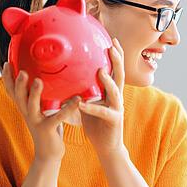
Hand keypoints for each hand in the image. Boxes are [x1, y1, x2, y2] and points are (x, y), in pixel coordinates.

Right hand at [2, 62, 81, 162]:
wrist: (48, 155)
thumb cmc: (47, 129)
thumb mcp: (40, 111)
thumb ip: (40, 98)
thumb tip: (44, 77)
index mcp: (25, 108)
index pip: (12, 91)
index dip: (7, 78)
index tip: (6, 63)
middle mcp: (27, 114)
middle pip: (18, 97)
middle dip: (18, 83)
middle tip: (21, 70)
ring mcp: (36, 122)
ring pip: (32, 106)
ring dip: (35, 93)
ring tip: (39, 80)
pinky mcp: (48, 129)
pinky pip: (58, 117)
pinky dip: (68, 108)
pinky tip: (77, 100)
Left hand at [76, 38, 125, 157]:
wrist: (106, 146)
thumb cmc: (96, 124)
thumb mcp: (88, 103)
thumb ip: (83, 90)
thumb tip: (67, 76)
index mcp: (111, 92)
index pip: (115, 70)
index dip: (116, 55)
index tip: (112, 40)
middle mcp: (117, 98)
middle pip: (120, 75)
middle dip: (117, 61)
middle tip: (112, 47)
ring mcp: (117, 109)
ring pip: (116, 92)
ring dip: (108, 81)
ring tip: (100, 71)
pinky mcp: (114, 121)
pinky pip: (103, 113)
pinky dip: (92, 108)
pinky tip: (82, 104)